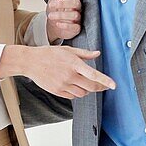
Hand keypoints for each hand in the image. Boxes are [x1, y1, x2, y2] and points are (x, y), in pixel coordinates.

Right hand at [0, 45, 115, 98]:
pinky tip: (75, 86)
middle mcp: (69, 76)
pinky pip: (73, 96)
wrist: (31, 62)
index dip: (105, 81)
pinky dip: (77, 93)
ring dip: (88, 90)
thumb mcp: (68, 49)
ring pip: (82, 93)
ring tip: (86, 83)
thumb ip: (84, 53)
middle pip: (91, 87)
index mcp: (74, 64)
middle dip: (100, 87)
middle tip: (104, 86)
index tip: (114, 85)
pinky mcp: (57, 91)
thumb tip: (98, 54)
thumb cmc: (50, 53)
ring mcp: (63, 85)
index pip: (93, 74)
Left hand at [46, 0, 83, 42]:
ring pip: (75, 15)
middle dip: (63, 3)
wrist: (52, 25)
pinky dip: (66, 25)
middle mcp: (78, 8)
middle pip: (77, 3)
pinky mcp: (76, 29)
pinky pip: (75, 27)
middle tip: (51, 5)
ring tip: (50, 15)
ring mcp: (78, 19)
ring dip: (61, 15)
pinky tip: (57, 23)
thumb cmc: (56, 9)